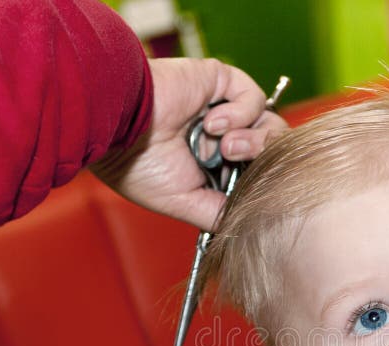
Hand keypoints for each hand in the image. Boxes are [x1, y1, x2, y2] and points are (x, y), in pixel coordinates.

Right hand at [92, 58, 286, 230]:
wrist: (117, 129)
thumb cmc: (137, 166)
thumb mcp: (183, 203)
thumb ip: (218, 212)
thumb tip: (248, 220)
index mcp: (216, 163)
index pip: (260, 170)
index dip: (263, 180)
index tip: (249, 190)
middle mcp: (224, 135)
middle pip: (272, 147)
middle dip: (263, 160)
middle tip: (236, 163)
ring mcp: (224, 108)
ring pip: (269, 123)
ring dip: (253, 139)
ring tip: (224, 147)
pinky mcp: (222, 82)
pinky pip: (254, 97)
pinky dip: (241, 113)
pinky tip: (211, 123)